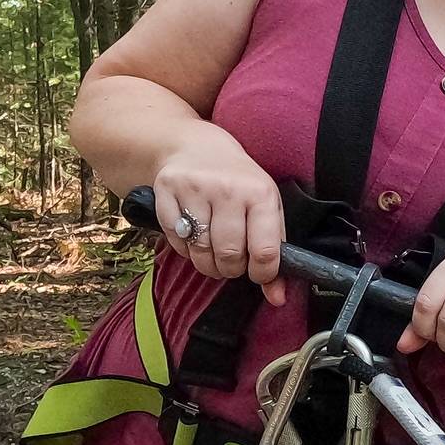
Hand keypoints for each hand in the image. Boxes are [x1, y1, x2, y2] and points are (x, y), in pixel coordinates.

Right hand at [152, 129, 285, 305]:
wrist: (196, 146)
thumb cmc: (238, 183)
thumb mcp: (265, 208)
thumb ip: (274, 253)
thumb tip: (277, 298)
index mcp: (260, 193)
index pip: (265, 251)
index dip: (262, 273)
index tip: (258, 274)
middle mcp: (228, 189)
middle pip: (229, 255)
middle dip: (231, 269)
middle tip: (232, 262)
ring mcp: (195, 189)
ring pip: (200, 252)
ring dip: (207, 263)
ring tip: (213, 252)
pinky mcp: (166, 191)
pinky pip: (175, 241)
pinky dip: (185, 249)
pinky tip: (193, 236)